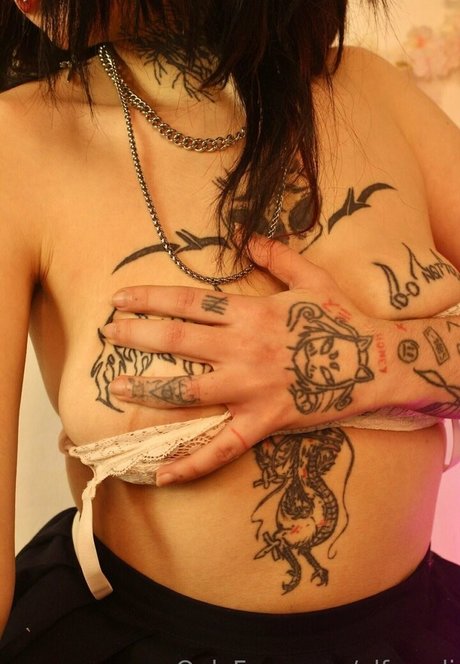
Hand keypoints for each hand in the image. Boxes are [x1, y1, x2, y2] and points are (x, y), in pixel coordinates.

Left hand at [103, 236, 378, 483]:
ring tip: (116, 389)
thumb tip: (246, 233)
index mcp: (251, 312)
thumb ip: (277, 255)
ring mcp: (251, 389)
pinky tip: (162, 473)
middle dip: (137, 336)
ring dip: (149, 390)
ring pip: (189, 391)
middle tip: (107, 334)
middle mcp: (243, 349)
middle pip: (178, 341)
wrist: (377, 363)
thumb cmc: (343, 319)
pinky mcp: (264, 422)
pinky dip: (192, 461)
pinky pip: (223, 447)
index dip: (150, 299)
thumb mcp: (313, 277)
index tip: (120, 299)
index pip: (189, 302)